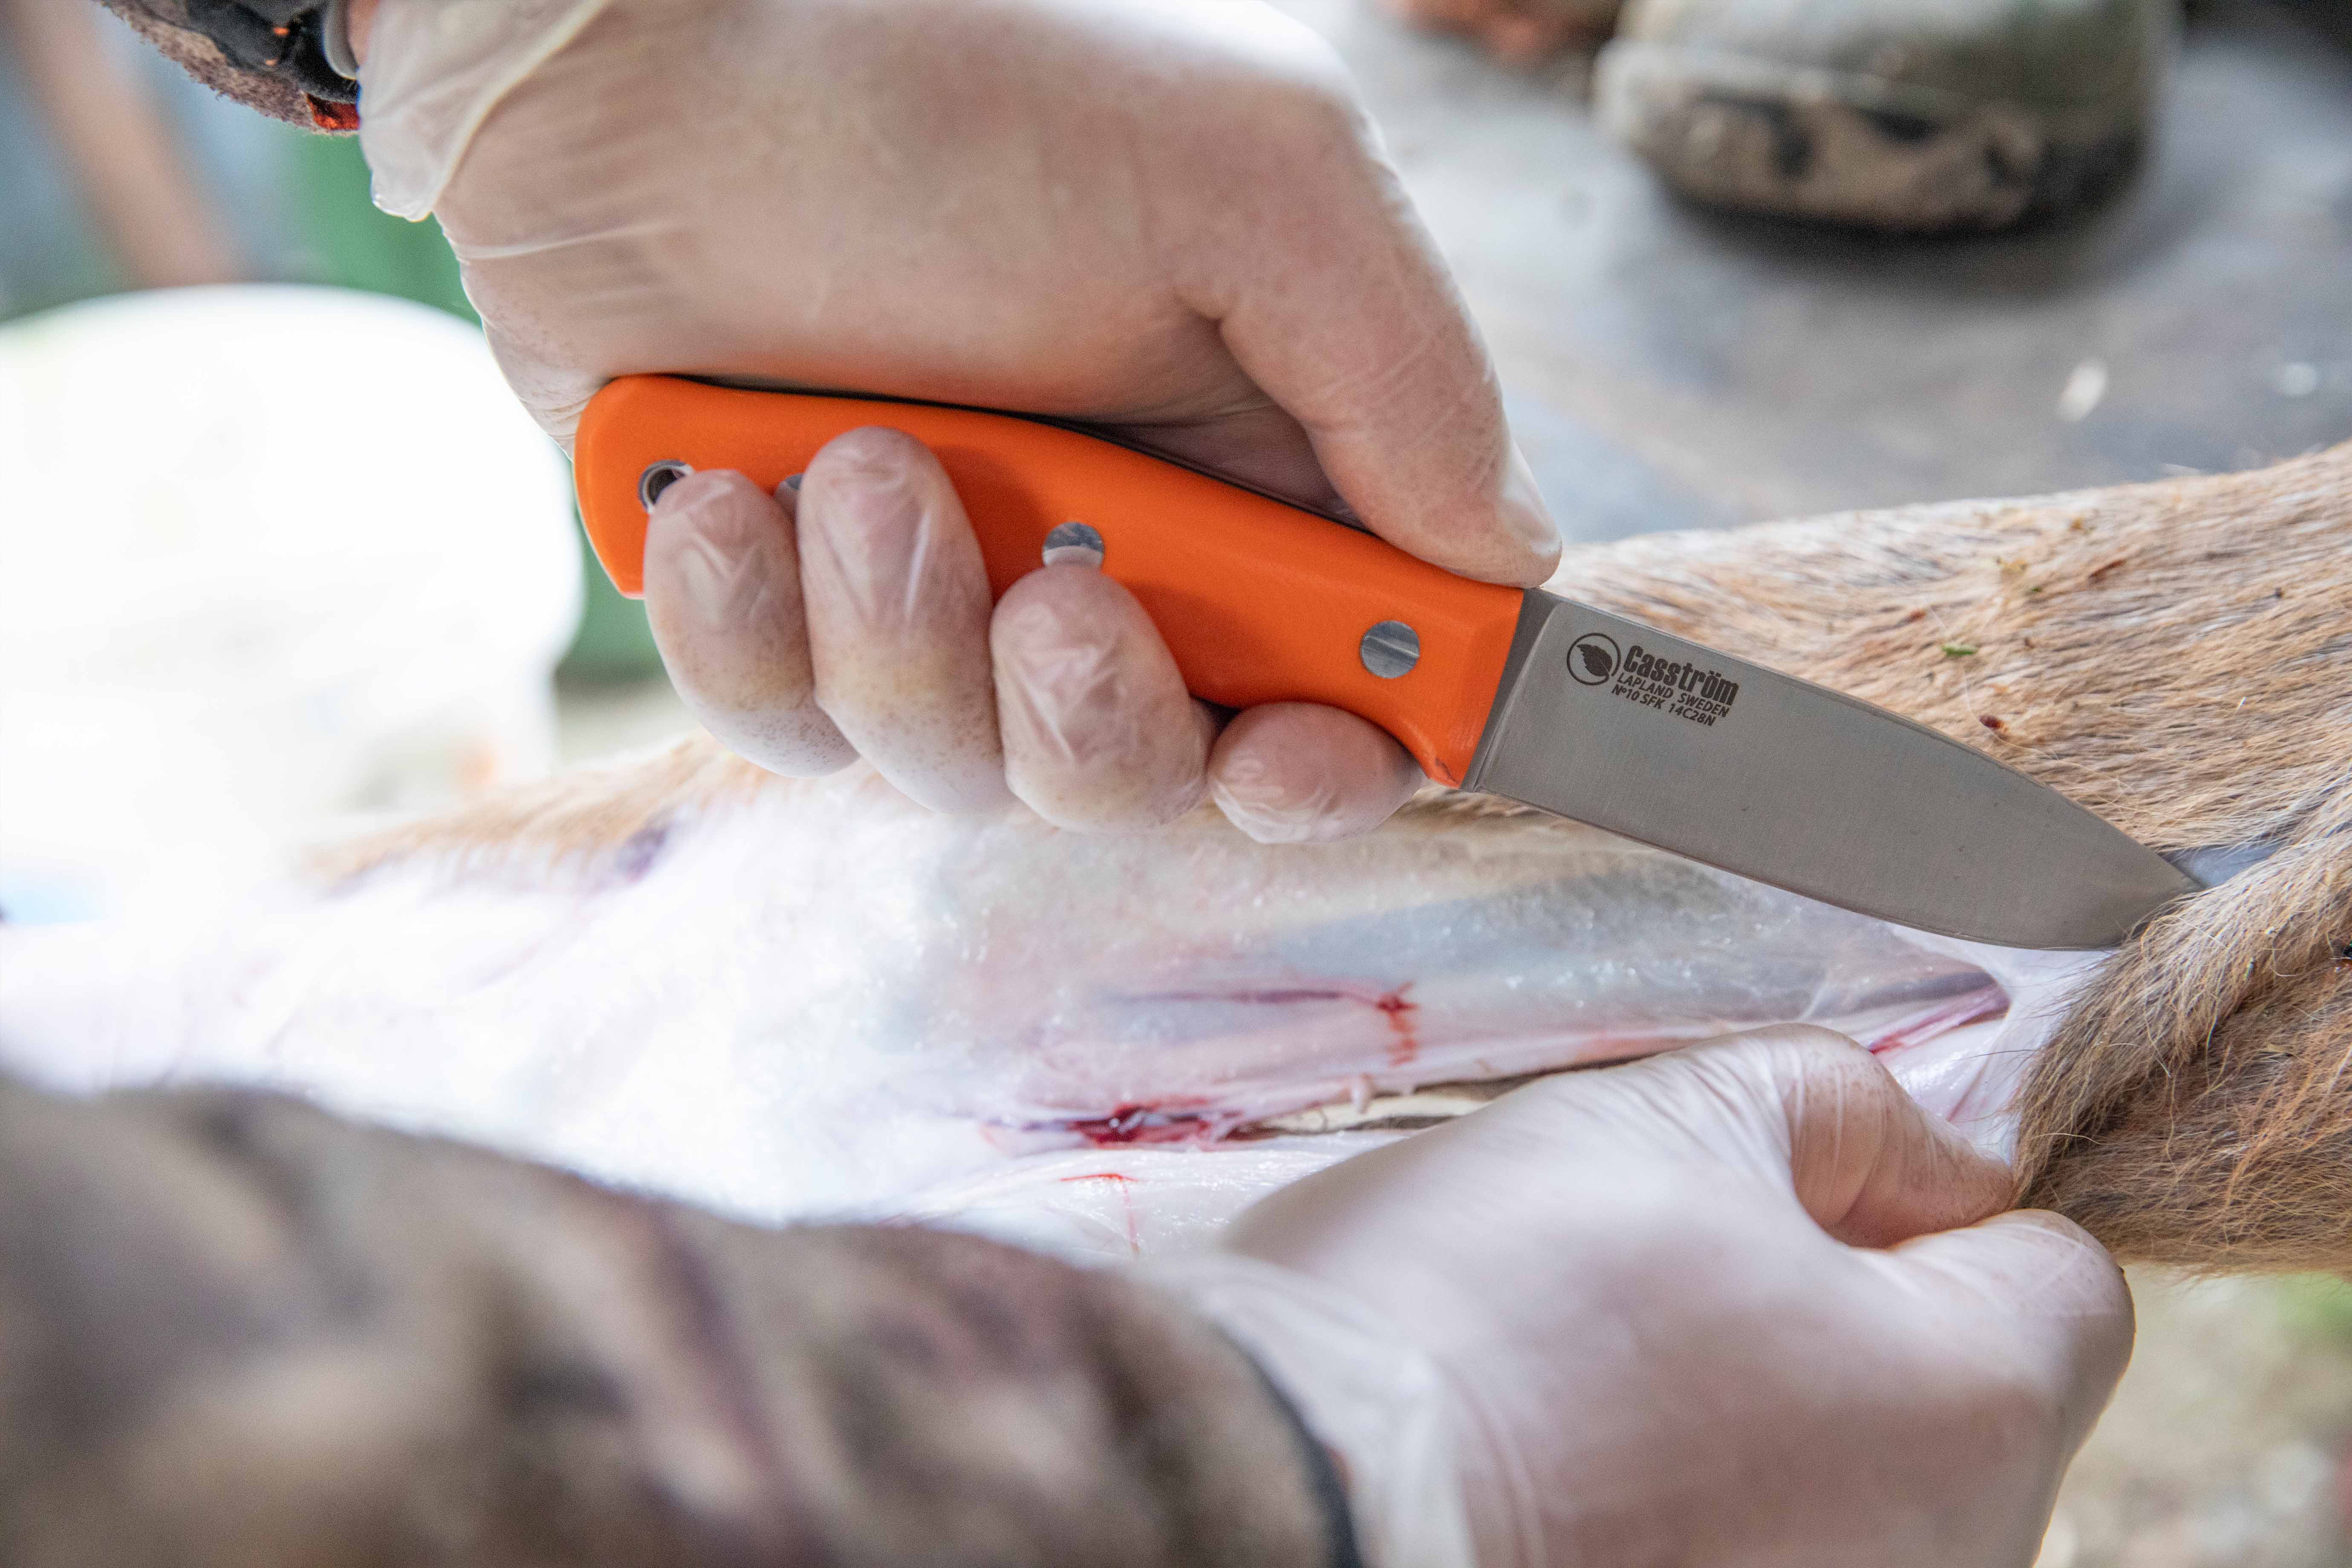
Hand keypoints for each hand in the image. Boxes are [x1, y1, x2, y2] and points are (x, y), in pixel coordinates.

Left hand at [350, 0, 1558, 838]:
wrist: (655, 58)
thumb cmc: (961, 90)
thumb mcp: (1256, 176)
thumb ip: (1407, 381)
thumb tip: (1503, 567)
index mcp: (1242, 476)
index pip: (1333, 698)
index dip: (1324, 765)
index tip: (1286, 753)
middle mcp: (1096, 564)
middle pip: (1146, 775)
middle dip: (1096, 717)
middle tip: (1056, 594)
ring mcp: (928, 601)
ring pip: (956, 772)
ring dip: (905, 636)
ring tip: (855, 459)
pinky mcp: (774, 620)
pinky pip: (781, 735)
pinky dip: (748, 632)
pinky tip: (724, 498)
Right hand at [1154, 1028, 2132, 1567]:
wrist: (1311, 1486)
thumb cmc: (1496, 1297)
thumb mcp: (1676, 1113)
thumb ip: (1843, 1103)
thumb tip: (1928, 1156)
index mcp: (1976, 1407)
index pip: (2058, 1271)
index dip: (1930, 1196)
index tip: (1799, 1181)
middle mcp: (1950, 1559)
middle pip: (1952, 1391)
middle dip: (1837, 1304)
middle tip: (1662, 1258)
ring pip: (1846, 1480)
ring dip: (1755, 1412)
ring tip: (1590, 1374)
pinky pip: (1763, 1544)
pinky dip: (1691, 1505)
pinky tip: (1572, 1466)